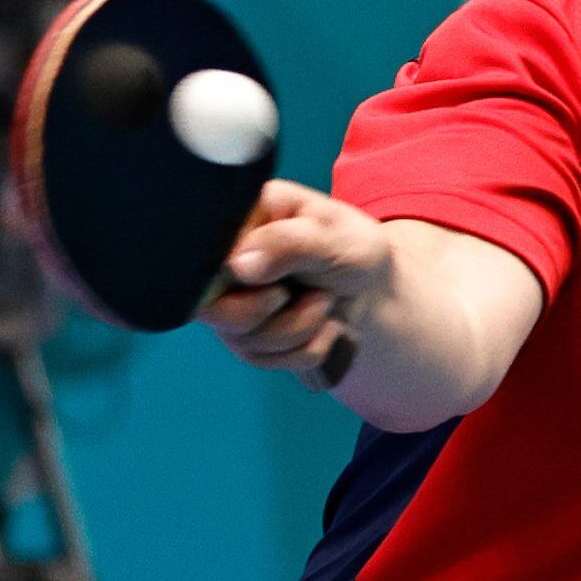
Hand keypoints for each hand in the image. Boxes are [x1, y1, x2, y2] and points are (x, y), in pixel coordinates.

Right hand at [196, 179, 389, 374]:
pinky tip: (324, 326)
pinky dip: (306, 348)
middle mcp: (225, 264)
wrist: (375, 292)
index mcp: (240, 220)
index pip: (205, 255)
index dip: (239, 277)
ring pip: (246, 341)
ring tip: (326, 301)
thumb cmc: (352, 250)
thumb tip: (238, 266)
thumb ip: (288, 242)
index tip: (282, 284)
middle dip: (279, 314)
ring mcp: (231, 304)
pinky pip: (266, 360)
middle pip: (215, 310)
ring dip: (301, 328)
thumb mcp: (333, 236)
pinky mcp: (246, 339)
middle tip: (319, 294)